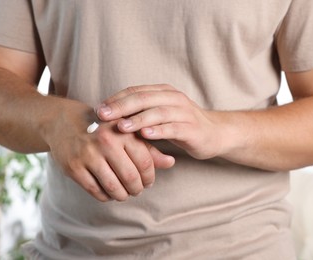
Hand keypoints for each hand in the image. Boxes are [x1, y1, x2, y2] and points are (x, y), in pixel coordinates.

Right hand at [45, 99, 174, 201]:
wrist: (64, 122)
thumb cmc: (103, 128)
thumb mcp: (126, 133)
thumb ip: (149, 148)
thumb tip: (171, 162)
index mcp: (122, 131)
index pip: (145, 162)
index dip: (150, 176)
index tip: (149, 181)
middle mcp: (105, 142)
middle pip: (131, 177)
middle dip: (137, 188)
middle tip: (138, 189)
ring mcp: (87, 155)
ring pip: (113, 187)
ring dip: (123, 195)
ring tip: (125, 193)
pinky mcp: (73, 168)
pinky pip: (95, 190)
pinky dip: (106, 196)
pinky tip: (109, 192)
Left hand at [96, 84, 221, 159]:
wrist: (215, 133)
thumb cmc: (180, 125)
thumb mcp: (159, 116)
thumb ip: (139, 114)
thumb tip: (109, 119)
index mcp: (163, 92)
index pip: (135, 91)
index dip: (115, 99)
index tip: (98, 110)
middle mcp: (173, 98)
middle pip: (144, 98)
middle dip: (121, 107)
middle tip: (103, 116)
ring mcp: (184, 112)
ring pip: (158, 112)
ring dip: (138, 119)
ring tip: (121, 127)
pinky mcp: (192, 128)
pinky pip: (174, 128)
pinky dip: (159, 130)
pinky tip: (146, 135)